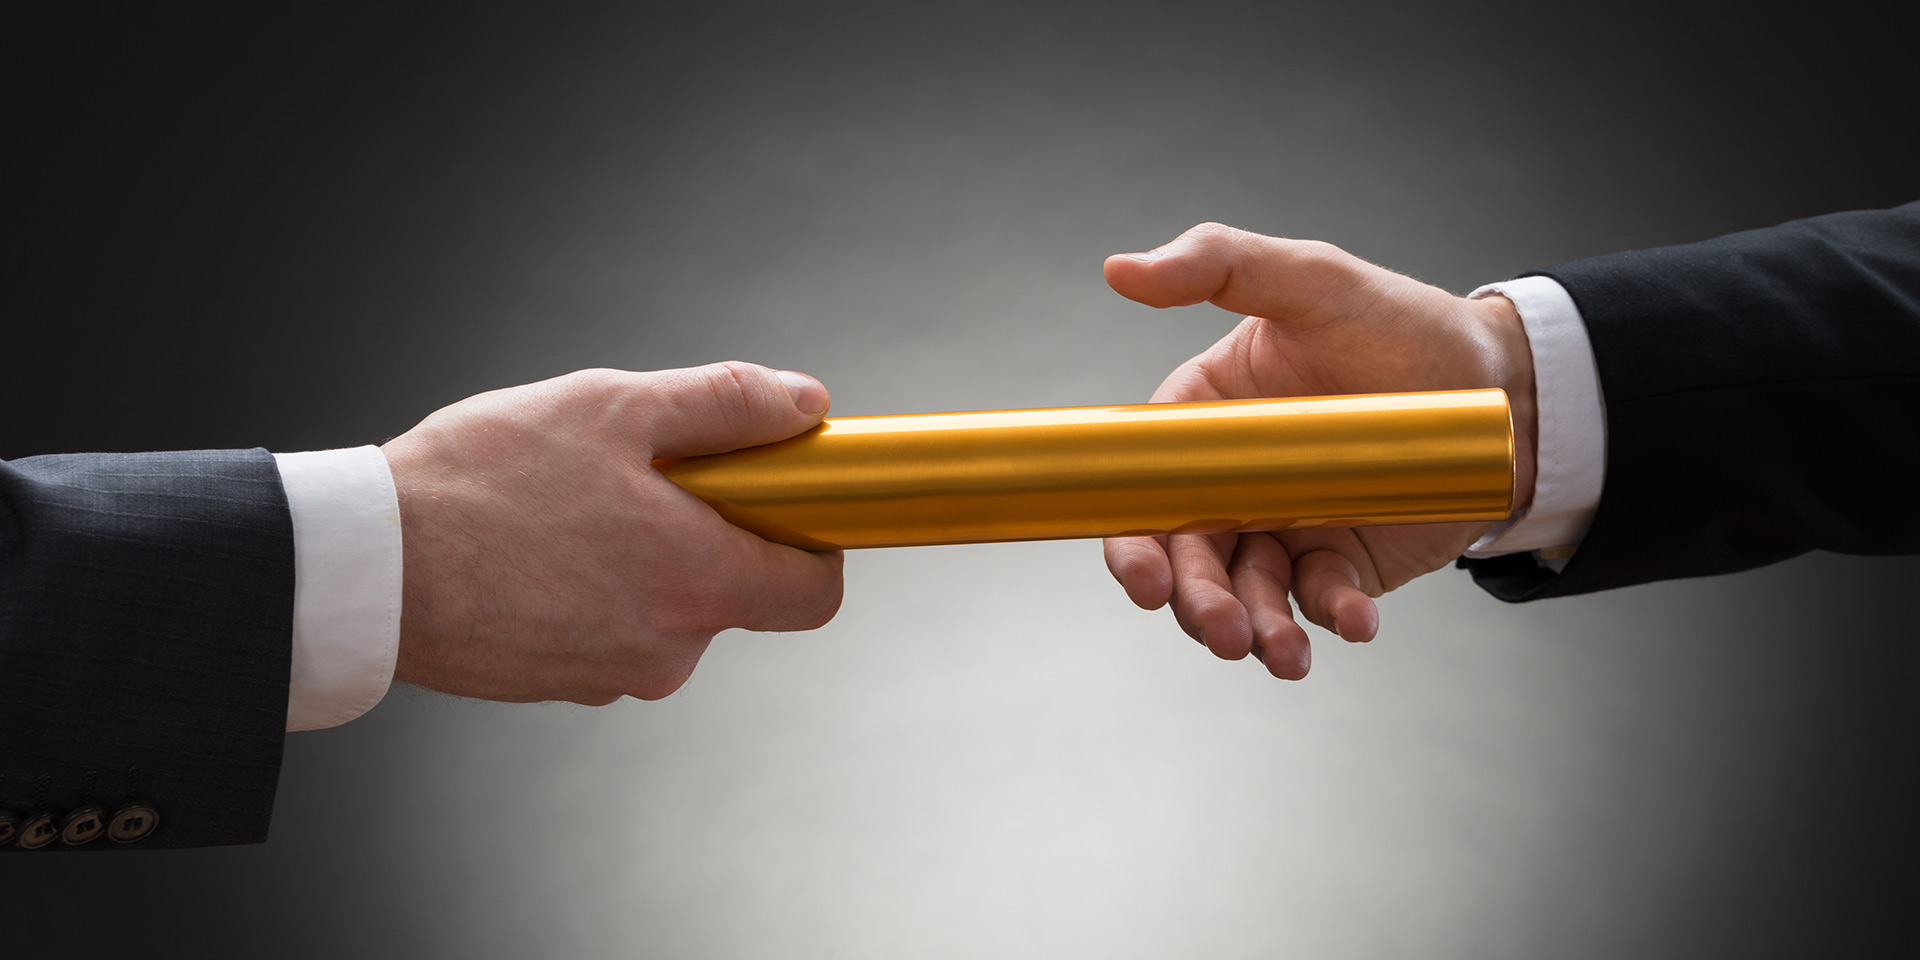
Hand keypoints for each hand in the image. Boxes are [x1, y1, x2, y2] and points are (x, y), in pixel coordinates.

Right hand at [381, 362, 843, 703]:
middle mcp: (668, 647)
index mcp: (698, 582)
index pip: (815, 592)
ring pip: (666, 608)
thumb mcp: (614, 408)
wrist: (363, 566)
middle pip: (733, 591)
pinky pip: (610, 629)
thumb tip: (804, 405)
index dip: (813, 540)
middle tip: (642, 476)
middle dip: (706, 533)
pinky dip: (593, 589)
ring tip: (569, 507)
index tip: (783, 499)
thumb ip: (725, 405)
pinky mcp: (560, 685)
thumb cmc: (479, 483)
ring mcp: (612, 675)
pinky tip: (537, 546)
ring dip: (642, 558)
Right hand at [1102, 223, 1536, 679]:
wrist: (1504, 385)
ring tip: (1282, 654)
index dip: (1131, 539)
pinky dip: (1332, 618)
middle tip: (1223, 630)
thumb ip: (1217, 263)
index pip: (1144, 488)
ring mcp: (1284, 527)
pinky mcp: (1342, 561)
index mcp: (1206, 420)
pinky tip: (1354, 622)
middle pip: (1189, 557)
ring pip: (1248, 593)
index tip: (1142, 576)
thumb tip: (1119, 270)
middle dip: (1197, 604)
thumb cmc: (1399, 324)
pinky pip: (1322, 601)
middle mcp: (1233, 482)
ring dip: (1257, 629)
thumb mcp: (1310, 279)